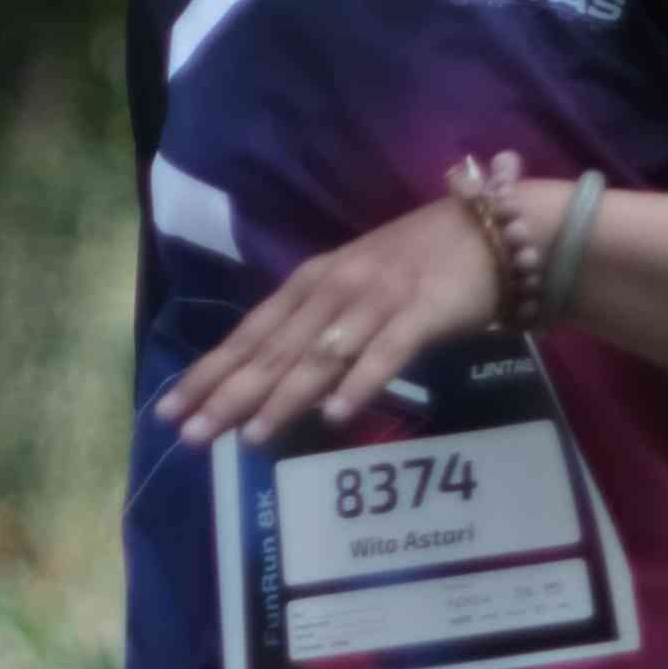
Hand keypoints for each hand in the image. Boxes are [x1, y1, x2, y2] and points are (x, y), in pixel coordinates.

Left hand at [160, 184, 513, 444]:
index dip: (210, 372)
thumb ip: (319, 328)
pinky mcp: (422, 310)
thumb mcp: (356, 289)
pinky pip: (387, 352)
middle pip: (274, 350)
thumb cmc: (422, 264)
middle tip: (191, 436)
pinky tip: (335, 414)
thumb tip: (274, 379)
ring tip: (250, 435)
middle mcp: (335, 288)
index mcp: (313, 282)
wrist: (496, 232)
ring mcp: (377, 298)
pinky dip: (360, 381)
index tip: (171, 410)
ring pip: (320, 355)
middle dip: (229, 395)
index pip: (251, 333)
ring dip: (284, 396)